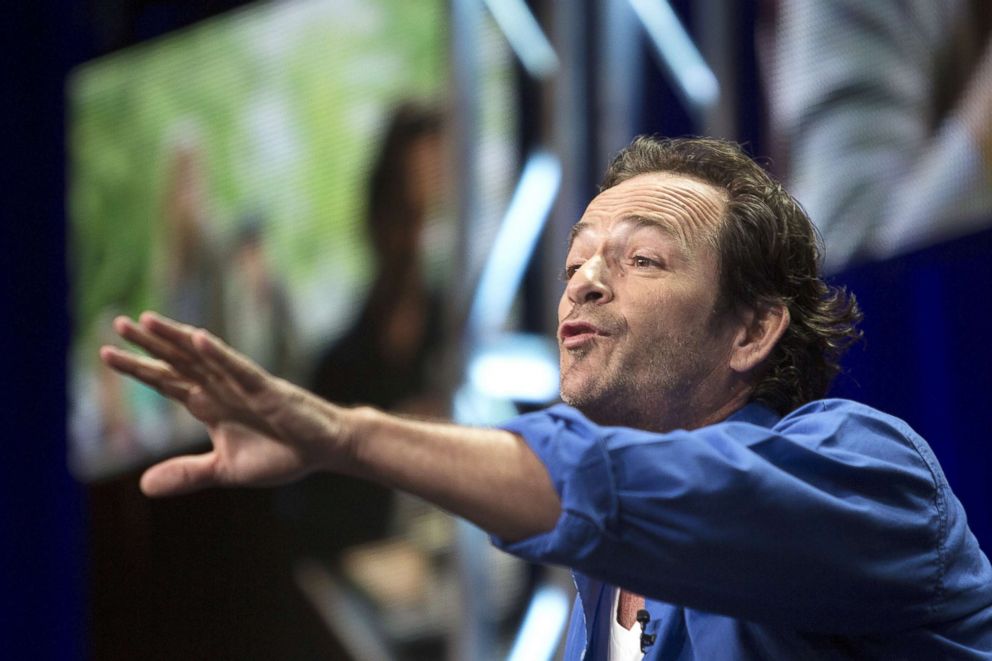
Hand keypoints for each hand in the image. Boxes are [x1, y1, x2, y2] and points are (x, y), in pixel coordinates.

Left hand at [100, 312, 351, 495]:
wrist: (323, 449)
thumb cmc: (280, 454)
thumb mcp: (225, 470)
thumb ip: (187, 473)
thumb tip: (143, 486)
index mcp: (209, 405)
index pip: (166, 382)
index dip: (138, 368)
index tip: (106, 353)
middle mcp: (221, 389)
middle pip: (177, 362)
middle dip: (148, 344)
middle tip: (117, 323)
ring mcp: (242, 385)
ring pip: (202, 357)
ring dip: (176, 338)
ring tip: (147, 320)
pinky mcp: (266, 389)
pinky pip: (238, 368)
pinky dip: (219, 354)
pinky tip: (199, 339)